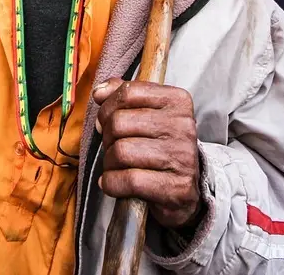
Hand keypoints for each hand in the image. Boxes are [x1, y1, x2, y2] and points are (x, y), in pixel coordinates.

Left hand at [93, 79, 203, 231]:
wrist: (184, 189)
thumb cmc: (160, 147)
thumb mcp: (148, 114)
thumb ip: (124, 96)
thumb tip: (99, 93)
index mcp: (177, 101)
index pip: (129, 93)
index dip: (107, 108)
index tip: (105, 121)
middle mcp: (183, 126)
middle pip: (119, 123)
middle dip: (107, 139)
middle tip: (112, 147)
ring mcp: (181, 157)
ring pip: (121, 152)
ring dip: (109, 163)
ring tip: (115, 167)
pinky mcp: (176, 186)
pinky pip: (129, 180)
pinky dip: (112, 183)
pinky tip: (113, 183)